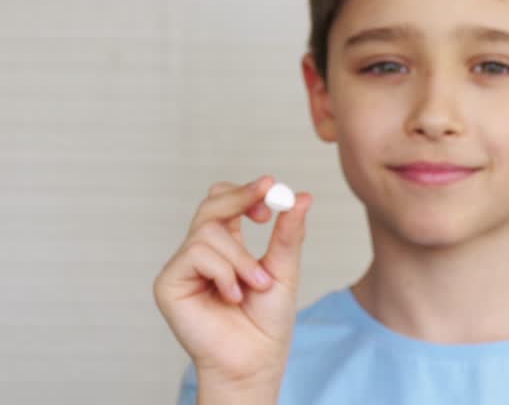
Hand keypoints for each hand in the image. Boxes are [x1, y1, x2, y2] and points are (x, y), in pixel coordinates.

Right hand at [153, 175, 311, 388]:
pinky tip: (232, 296)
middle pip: (211, 204)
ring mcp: (183, 267)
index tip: (269, 185)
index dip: (245, 191)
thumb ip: (288, 235)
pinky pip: (196, 254)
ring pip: (208, 232)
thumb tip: (303, 197)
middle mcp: (202, 252)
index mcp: (227, 245)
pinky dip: (223, 272)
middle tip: (264, 209)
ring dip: (240, 258)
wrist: (255, 360)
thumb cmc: (267, 322)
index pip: (226, 202)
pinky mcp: (168, 283)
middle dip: (239, 200)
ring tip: (255, 286)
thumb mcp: (283, 270)